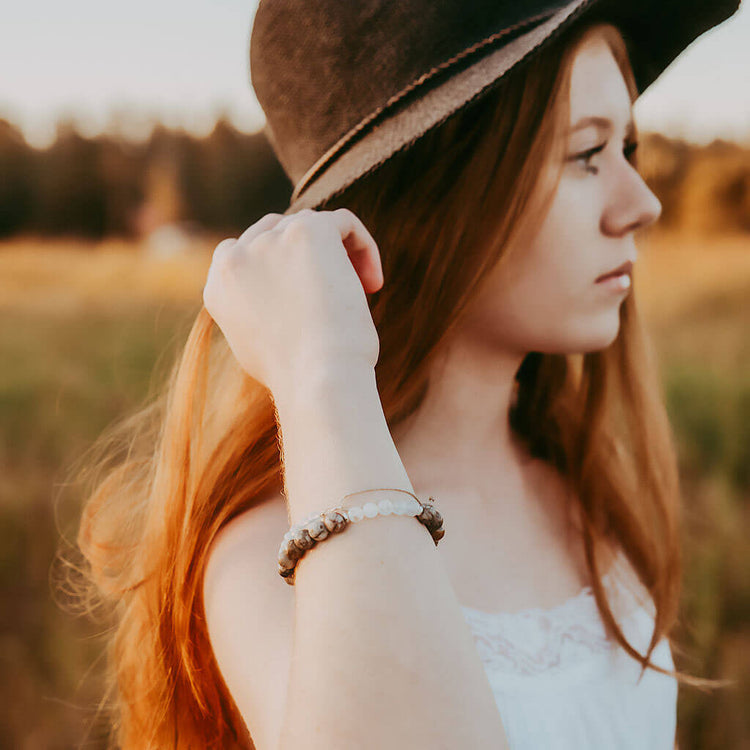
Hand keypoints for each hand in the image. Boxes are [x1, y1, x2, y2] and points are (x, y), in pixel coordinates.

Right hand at [202, 208, 383, 394]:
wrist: (318, 380)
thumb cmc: (300, 377)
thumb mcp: (260, 346)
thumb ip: (259, 310)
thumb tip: (283, 294)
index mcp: (218, 287)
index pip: (244, 252)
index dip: (281, 266)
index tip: (308, 293)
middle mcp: (236, 258)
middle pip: (277, 232)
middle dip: (308, 258)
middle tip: (336, 293)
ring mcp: (270, 240)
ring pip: (311, 226)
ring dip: (337, 254)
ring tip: (361, 291)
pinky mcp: (309, 231)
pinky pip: (343, 222)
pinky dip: (363, 247)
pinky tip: (373, 283)